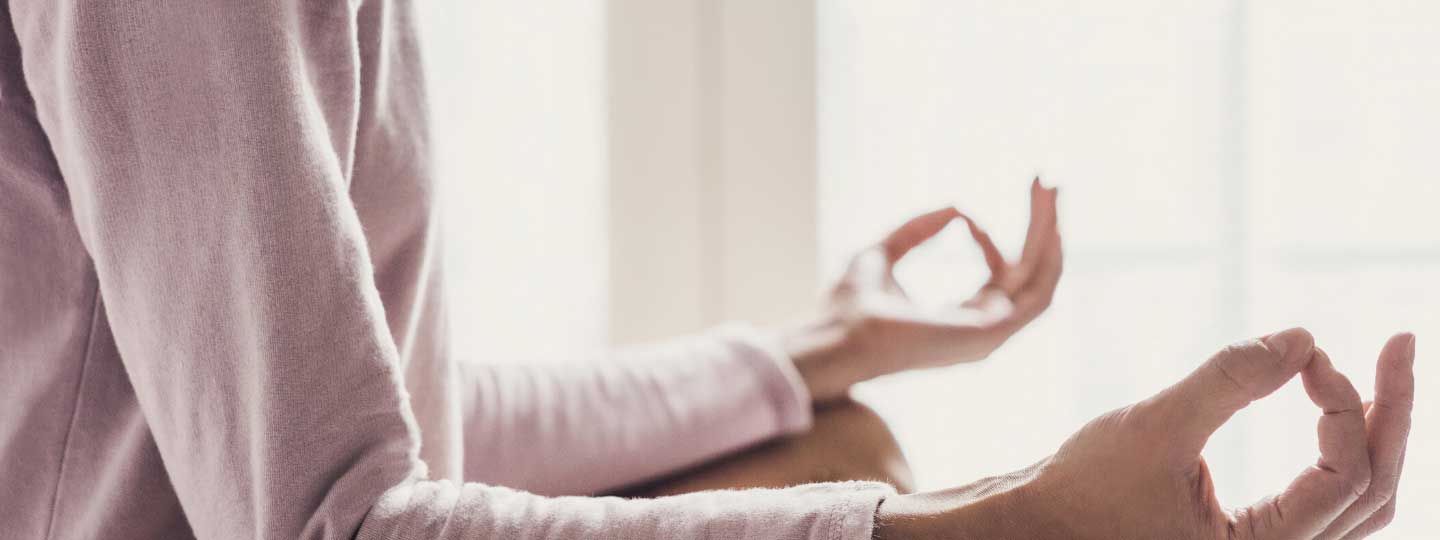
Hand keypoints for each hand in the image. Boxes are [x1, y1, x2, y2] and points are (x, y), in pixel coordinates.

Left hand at [786, 178, 1061, 401]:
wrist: (832, 338)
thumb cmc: (845, 309)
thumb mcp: (881, 254)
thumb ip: (915, 232)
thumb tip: (954, 208)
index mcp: (957, 321)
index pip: (998, 280)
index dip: (990, 241)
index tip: (965, 216)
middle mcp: (981, 332)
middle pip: (1029, 275)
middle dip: (1042, 228)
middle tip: (1050, 183)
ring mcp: (988, 336)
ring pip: (1039, 280)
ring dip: (1050, 232)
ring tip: (1052, 189)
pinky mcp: (988, 333)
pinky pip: (1036, 294)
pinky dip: (1046, 257)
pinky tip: (1048, 224)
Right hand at [875, 328, 1415, 539]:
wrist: (1039, 526)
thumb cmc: (1083, 489)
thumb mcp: (1154, 426)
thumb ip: (1229, 382)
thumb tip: (1303, 336)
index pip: (1345, 474)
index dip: (1341, 404)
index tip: (1305, 352)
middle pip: (1377, 490)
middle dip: (1392, 411)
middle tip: (1400, 342)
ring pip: (1362, 500)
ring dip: (1377, 432)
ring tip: (1383, 368)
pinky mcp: (1255, 535)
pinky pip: (1332, 500)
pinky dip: (1345, 452)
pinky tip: (1337, 406)